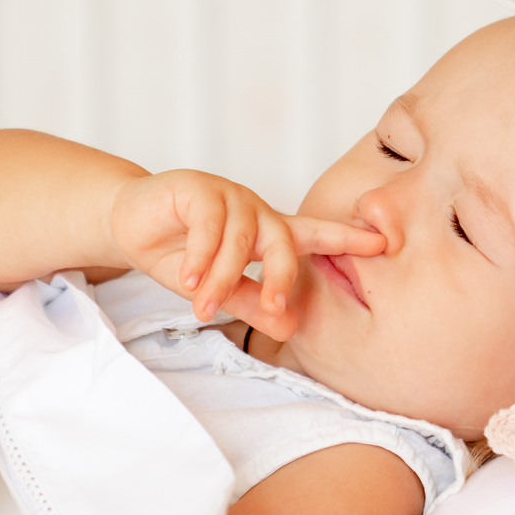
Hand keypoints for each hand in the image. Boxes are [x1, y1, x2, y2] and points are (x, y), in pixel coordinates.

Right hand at [108, 170, 385, 338]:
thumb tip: (290, 326)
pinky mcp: (197, 188)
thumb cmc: (182, 254)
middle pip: (283, 242)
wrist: (131, 224)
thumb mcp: (219, 288)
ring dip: (221, 277)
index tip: (384, 243)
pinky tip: (187, 277)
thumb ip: (254, 303)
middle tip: (279, 308)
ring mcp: (228, 196)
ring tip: (203, 307)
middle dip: (283, 277)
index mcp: (269, 232)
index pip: (316, 235)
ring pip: (240, 239)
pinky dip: (199, 254)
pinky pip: (208, 224)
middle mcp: (256, 210)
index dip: (348, 239)